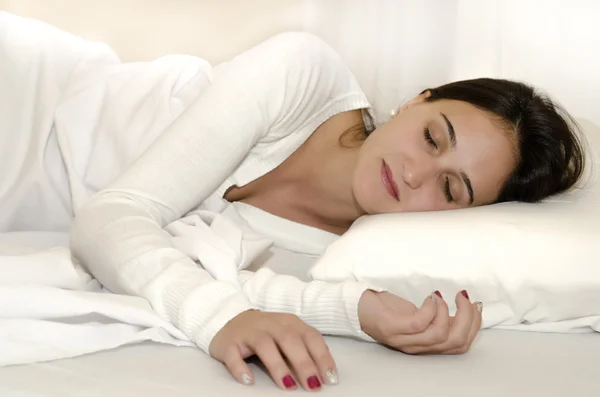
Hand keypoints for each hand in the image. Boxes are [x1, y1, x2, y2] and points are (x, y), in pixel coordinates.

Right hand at [209, 310, 336, 390]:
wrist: (231, 321)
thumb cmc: (267, 333)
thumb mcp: (288, 335)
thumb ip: (304, 349)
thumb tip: (324, 374)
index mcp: (290, 322)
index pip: (310, 337)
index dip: (322, 357)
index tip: (330, 378)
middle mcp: (271, 324)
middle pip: (289, 340)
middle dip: (303, 363)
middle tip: (312, 385)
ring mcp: (249, 332)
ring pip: (264, 345)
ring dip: (277, 365)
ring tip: (288, 385)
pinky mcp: (229, 343)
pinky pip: (234, 355)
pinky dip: (241, 368)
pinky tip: (249, 381)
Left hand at [358, 289, 481, 354]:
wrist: (357, 306)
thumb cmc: (388, 309)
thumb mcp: (418, 316)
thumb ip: (438, 317)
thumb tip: (464, 308)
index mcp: (426, 345)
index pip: (460, 346)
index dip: (474, 326)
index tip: (476, 305)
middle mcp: (417, 347)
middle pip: (455, 342)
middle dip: (468, 318)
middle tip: (464, 298)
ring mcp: (404, 339)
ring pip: (440, 335)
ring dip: (448, 311)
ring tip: (440, 296)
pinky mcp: (392, 327)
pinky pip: (420, 323)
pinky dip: (430, 309)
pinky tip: (429, 297)